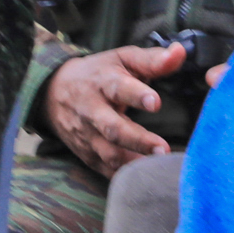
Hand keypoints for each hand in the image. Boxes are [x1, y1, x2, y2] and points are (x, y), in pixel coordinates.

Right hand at [44, 44, 187, 174]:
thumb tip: (180, 52)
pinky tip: (146, 181)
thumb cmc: (98, 74)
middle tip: (163, 149)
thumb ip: (152, 60)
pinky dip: (125, 178)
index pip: (118, 88)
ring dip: (134, 163)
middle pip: (112, 128)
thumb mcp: (121, 60)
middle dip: (137, 139)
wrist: (53, 93)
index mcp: (102, 82)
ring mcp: (88, 135)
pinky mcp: (88, 155)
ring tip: (158, 168)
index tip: (156, 102)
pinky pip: (106, 171)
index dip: (136, 95)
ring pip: (109, 154)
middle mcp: (92, 110)